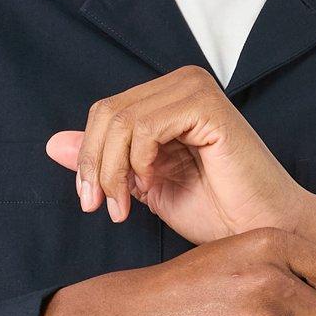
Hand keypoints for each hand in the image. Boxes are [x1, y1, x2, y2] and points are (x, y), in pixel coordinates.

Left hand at [43, 65, 315, 253]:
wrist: (263, 231)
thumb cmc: (219, 213)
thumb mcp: (144, 186)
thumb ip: (106, 161)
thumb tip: (53, 145)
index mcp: (168, 98)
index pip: (104, 114)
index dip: (89, 159)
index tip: (93, 202)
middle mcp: (182, 83)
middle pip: (106, 113)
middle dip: (94, 166)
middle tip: (101, 208)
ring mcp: (195, 89)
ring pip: (119, 120)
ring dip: (112, 170)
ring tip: (122, 208)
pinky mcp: (206, 105)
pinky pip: (144, 126)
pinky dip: (136, 162)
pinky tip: (149, 185)